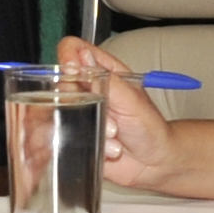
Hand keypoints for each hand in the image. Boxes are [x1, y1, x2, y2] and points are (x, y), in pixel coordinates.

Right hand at [72, 36, 183, 187]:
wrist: (153, 161)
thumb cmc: (149, 126)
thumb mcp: (131, 99)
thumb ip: (105, 78)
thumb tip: (81, 55)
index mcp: (102, 72)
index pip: (73, 50)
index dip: (67, 56)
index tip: (71, 71)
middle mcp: (86, 90)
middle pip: (60, 82)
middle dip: (83, 104)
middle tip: (110, 118)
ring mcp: (79, 112)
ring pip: (61, 112)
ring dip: (91, 127)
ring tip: (115, 135)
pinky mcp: (75, 135)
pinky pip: (65, 137)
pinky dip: (90, 144)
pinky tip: (110, 148)